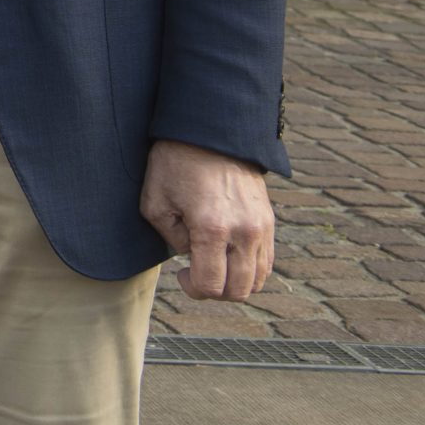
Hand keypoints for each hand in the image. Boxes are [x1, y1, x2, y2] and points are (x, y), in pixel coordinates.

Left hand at [141, 139, 274, 300]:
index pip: (211, 285)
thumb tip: (191, 256)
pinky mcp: (269, 221)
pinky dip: (250, 269)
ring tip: (213, 265)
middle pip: (239, 290)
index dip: (193, 289)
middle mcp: (243, 232)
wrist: (210, 132)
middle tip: (196, 274)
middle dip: (214, 291)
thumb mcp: (155, 202)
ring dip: (234, 283)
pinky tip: (229, 256)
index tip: (182, 274)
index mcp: (212, 228)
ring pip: (258, 280)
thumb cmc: (175, 163)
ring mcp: (261, 228)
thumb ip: (171, 239)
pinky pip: (267, 261)